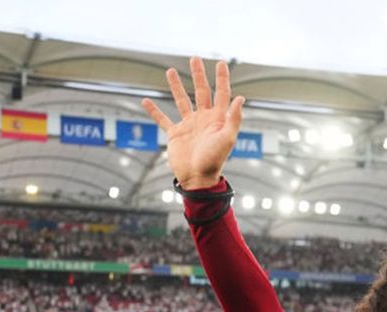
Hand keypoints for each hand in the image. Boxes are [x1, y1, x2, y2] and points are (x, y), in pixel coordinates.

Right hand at [142, 57, 244, 189]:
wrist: (197, 179)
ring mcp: (189, 125)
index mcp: (218, 119)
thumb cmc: (215, 160)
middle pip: (201, 92)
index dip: (222, 78)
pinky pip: (163, 120)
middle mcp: (203, 119)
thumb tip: (241, 98)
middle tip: (195, 58)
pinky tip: (146, 101)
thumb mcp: (228, 139)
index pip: (221, 93)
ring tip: (170, 70)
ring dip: (176, 86)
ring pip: (182, 101)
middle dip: (198, 75)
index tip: (221, 62)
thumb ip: (233, 118)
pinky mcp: (175, 134)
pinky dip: (154, 111)